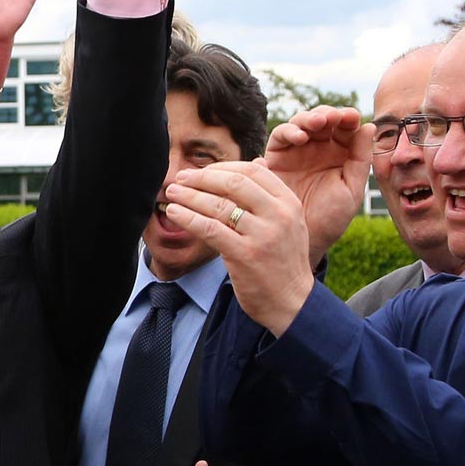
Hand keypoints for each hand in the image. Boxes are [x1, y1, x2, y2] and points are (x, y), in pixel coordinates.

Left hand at [161, 162, 317, 334]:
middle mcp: (278, 215)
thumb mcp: (289, 223)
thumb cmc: (283, 262)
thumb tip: (255, 164)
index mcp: (289, 203)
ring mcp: (262, 235)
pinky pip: (210, 229)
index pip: (252, 171)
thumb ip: (271, 196)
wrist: (292, 302)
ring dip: (189, 196)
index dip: (222, 167)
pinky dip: (188, 218)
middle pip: (233, 182)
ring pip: (218, 205)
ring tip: (172, 194)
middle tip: (181, 178)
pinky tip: (175, 213)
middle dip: (202, 177)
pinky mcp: (244, 255)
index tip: (202, 171)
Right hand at [263, 105, 372, 259]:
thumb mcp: (352, 189)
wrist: (303, 241)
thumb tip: (368, 126)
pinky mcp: (275, 158)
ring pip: (300, 123)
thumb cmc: (331, 219)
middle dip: (328, 114)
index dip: (348, 118)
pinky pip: (279, 137)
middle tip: (332, 118)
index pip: (345, 128)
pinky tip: (299, 138)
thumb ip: (361, 159)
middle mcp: (318, 149)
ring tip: (317, 123)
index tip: (352, 117)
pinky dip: (288, 132)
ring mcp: (296, 152)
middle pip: (322, 120)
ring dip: (308, 118)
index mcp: (340, 154)